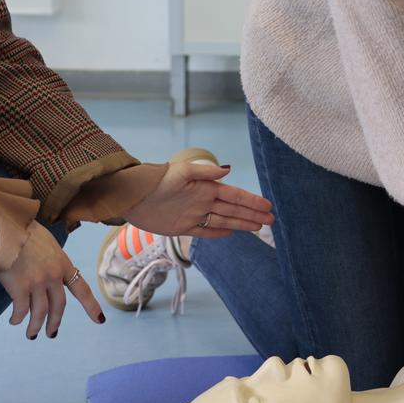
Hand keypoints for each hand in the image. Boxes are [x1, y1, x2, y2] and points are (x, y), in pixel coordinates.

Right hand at [0, 222, 104, 338]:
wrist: (6, 226)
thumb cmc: (23, 229)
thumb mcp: (47, 243)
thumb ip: (50, 260)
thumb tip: (44, 271)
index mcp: (63, 264)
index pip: (82, 289)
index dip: (91, 307)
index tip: (100, 320)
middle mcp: (54, 276)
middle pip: (59, 307)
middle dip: (55, 322)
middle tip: (51, 333)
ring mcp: (37, 283)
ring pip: (40, 313)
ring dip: (35, 326)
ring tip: (32, 334)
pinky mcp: (20, 288)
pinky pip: (21, 310)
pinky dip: (18, 319)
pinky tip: (14, 321)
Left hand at [124, 160, 272, 237]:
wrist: (133, 196)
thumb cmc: (156, 180)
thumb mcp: (181, 172)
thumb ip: (205, 172)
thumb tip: (228, 169)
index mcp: (205, 188)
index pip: (234, 196)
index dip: (251, 201)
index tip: (268, 206)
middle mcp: (202, 201)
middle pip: (233, 210)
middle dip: (252, 214)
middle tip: (270, 220)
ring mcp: (193, 215)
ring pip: (223, 221)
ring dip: (241, 223)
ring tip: (258, 227)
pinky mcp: (181, 227)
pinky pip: (204, 231)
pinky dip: (217, 233)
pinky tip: (230, 233)